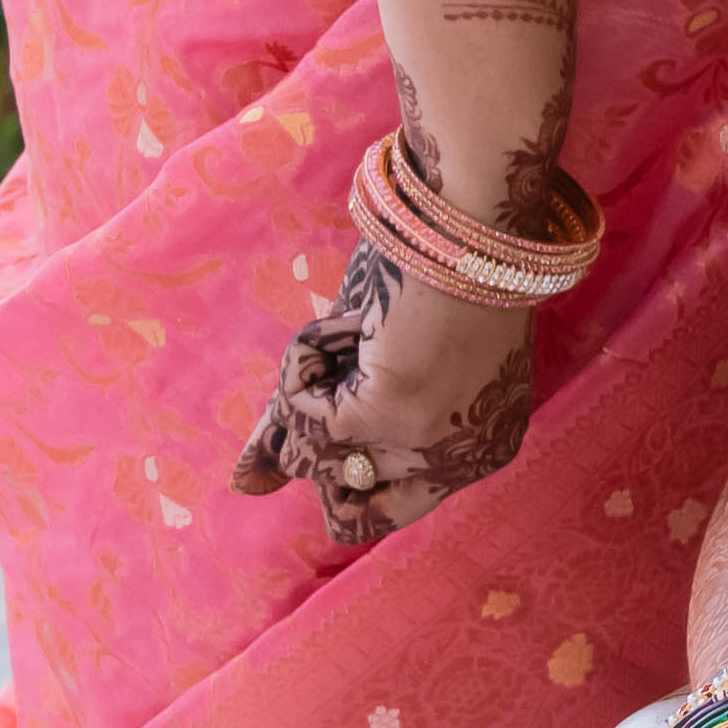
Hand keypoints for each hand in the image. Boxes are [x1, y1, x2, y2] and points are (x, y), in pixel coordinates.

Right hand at [230, 241, 539, 544]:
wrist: (474, 220)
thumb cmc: (433, 276)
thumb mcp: (378, 363)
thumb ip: (314, 430)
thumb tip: (244, 486)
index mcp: (482, 447)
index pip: (393, 508)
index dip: (341, 483)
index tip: (313, 441)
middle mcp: (463, 461)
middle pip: (342, 497)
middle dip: (318, 438)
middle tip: (348, 368)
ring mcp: (425, 445)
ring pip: (310, 453)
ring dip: (314, 380)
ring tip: (363, 327)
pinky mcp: (387, 414)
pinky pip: (299, 411)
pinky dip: (306, 357)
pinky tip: (353, 321)